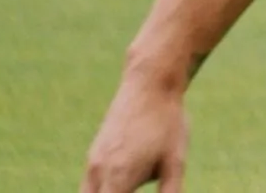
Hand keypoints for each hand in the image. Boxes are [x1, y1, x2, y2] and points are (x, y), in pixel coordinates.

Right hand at [81, 74, 188, 192]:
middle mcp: (98, 172)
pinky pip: (90, 187)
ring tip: (130, 185)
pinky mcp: (94, 155)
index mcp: (118, 177)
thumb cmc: (168, 123)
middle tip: (133, 191)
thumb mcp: (175, 162)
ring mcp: (93, 162)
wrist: (150, 83)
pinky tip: (122, 186)